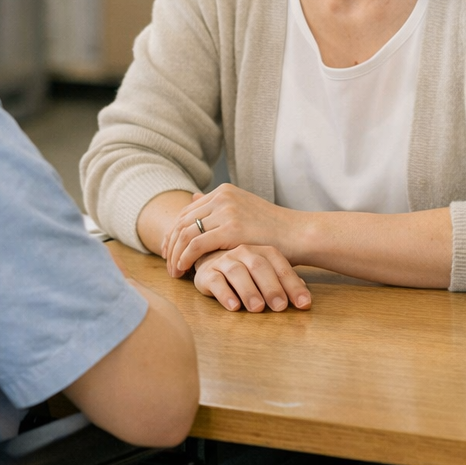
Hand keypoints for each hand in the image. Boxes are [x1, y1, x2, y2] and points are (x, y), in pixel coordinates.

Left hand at [162, 183, 300, 275]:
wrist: (299, 234)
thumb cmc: (273, 229)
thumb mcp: (242, 211)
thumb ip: (217, 206)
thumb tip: (192, 197)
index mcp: (223, 192)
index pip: (186, 212)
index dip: (173, 233)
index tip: (168, 251)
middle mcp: (222, 197)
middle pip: (182, 221)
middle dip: (170, 244)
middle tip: (167, 264)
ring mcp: (226, 211)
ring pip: (186, 233)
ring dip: (175, 254)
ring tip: (174, 272)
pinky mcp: (231, 228)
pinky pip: (197, 244)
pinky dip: (185, 257)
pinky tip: (183, 269)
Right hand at [192, 245, 310, 311]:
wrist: (211, 261)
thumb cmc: (245, 272)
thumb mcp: (266, 275)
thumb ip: (284, 284)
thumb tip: (304, 297)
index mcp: (262, 251)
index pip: (280, 266)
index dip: (293, 285)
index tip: (304, 304)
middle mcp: (243, 252)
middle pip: (259, 266)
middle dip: (271, 287)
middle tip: (280, 307)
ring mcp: (224, 260)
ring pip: (237, 272)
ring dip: (249, 291)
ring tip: (258, 309)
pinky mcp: (207, 272)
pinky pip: (216, 281)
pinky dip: (225, 294)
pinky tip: (234, 307)